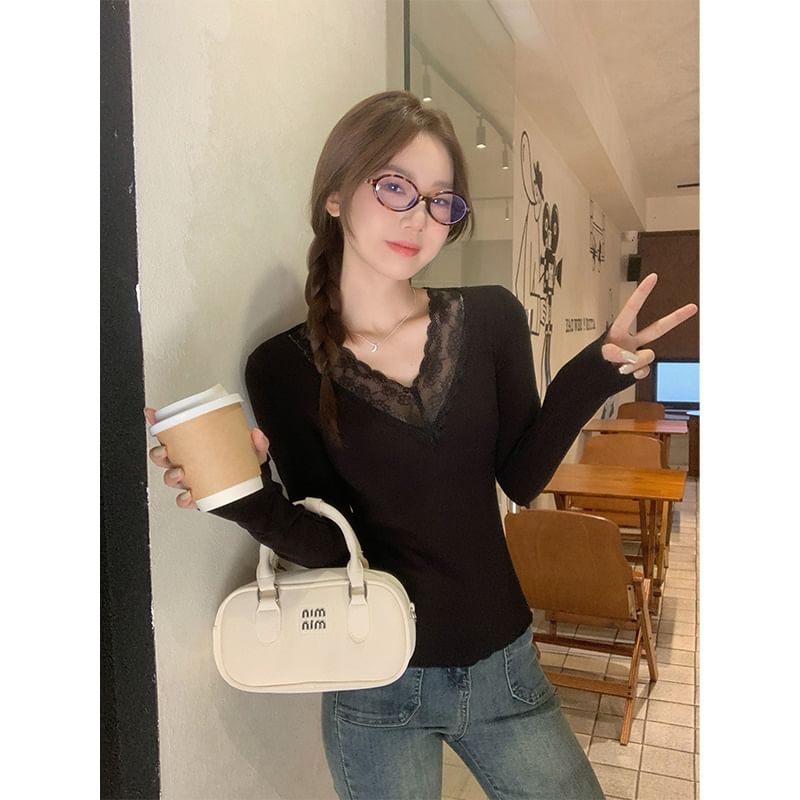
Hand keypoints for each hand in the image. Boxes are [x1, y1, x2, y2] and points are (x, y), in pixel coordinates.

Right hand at [144, 407, 269, 509]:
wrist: (254, 494)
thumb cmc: (245, 467)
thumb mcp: (253, 451)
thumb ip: (257, 442)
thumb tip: (256, 434)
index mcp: (196, 447)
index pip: (173, 434)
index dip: (158, 423)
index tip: (152, 414)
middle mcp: (189, 463)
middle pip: (164, 457)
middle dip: (159, 453)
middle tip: (166, 451)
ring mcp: (191, 480)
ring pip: (170, 477)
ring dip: (170, 475)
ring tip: (180, 472)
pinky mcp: (197, 497)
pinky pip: (183, 500)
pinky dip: (184, 499)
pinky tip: (189, 495)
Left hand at [601, 273, 697, 379]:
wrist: (592, 382)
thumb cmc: (592, 364)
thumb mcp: (599, 355)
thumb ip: (615, 354)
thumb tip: (632, 357)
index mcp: (618, 331)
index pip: (631, 309)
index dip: (642, 293)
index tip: (653, 277)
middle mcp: (630, 341)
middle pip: (657, 329)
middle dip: (675, 318)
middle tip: (692, 307)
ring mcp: (636, 355)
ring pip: (649, 356)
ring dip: (635, 364)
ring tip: (619, 368)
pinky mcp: (639, 369)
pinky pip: (645, 371)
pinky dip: (636, 375)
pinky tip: (626, 375)